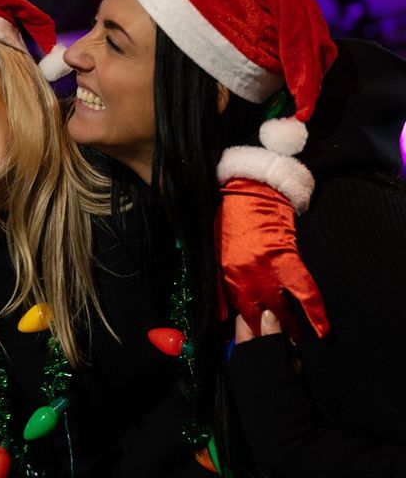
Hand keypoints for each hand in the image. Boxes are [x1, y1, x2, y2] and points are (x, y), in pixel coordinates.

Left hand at [217, 177, 329, 340]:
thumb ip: (220, 289)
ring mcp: (267, 270)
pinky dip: (315, 313)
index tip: (261, 344)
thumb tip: (222, 317)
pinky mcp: (288, 261)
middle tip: (282, 347)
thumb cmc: (231, 222)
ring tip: (300, 340)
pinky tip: (323, 330)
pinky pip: (305, 293)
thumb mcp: (217, 256)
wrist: (249, 194)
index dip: (254, 332)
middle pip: (262, 318)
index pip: (241, 316)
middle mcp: (246, 278)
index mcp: (228, 277)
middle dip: (273, 335)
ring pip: (283, 311)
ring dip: (293, 329)